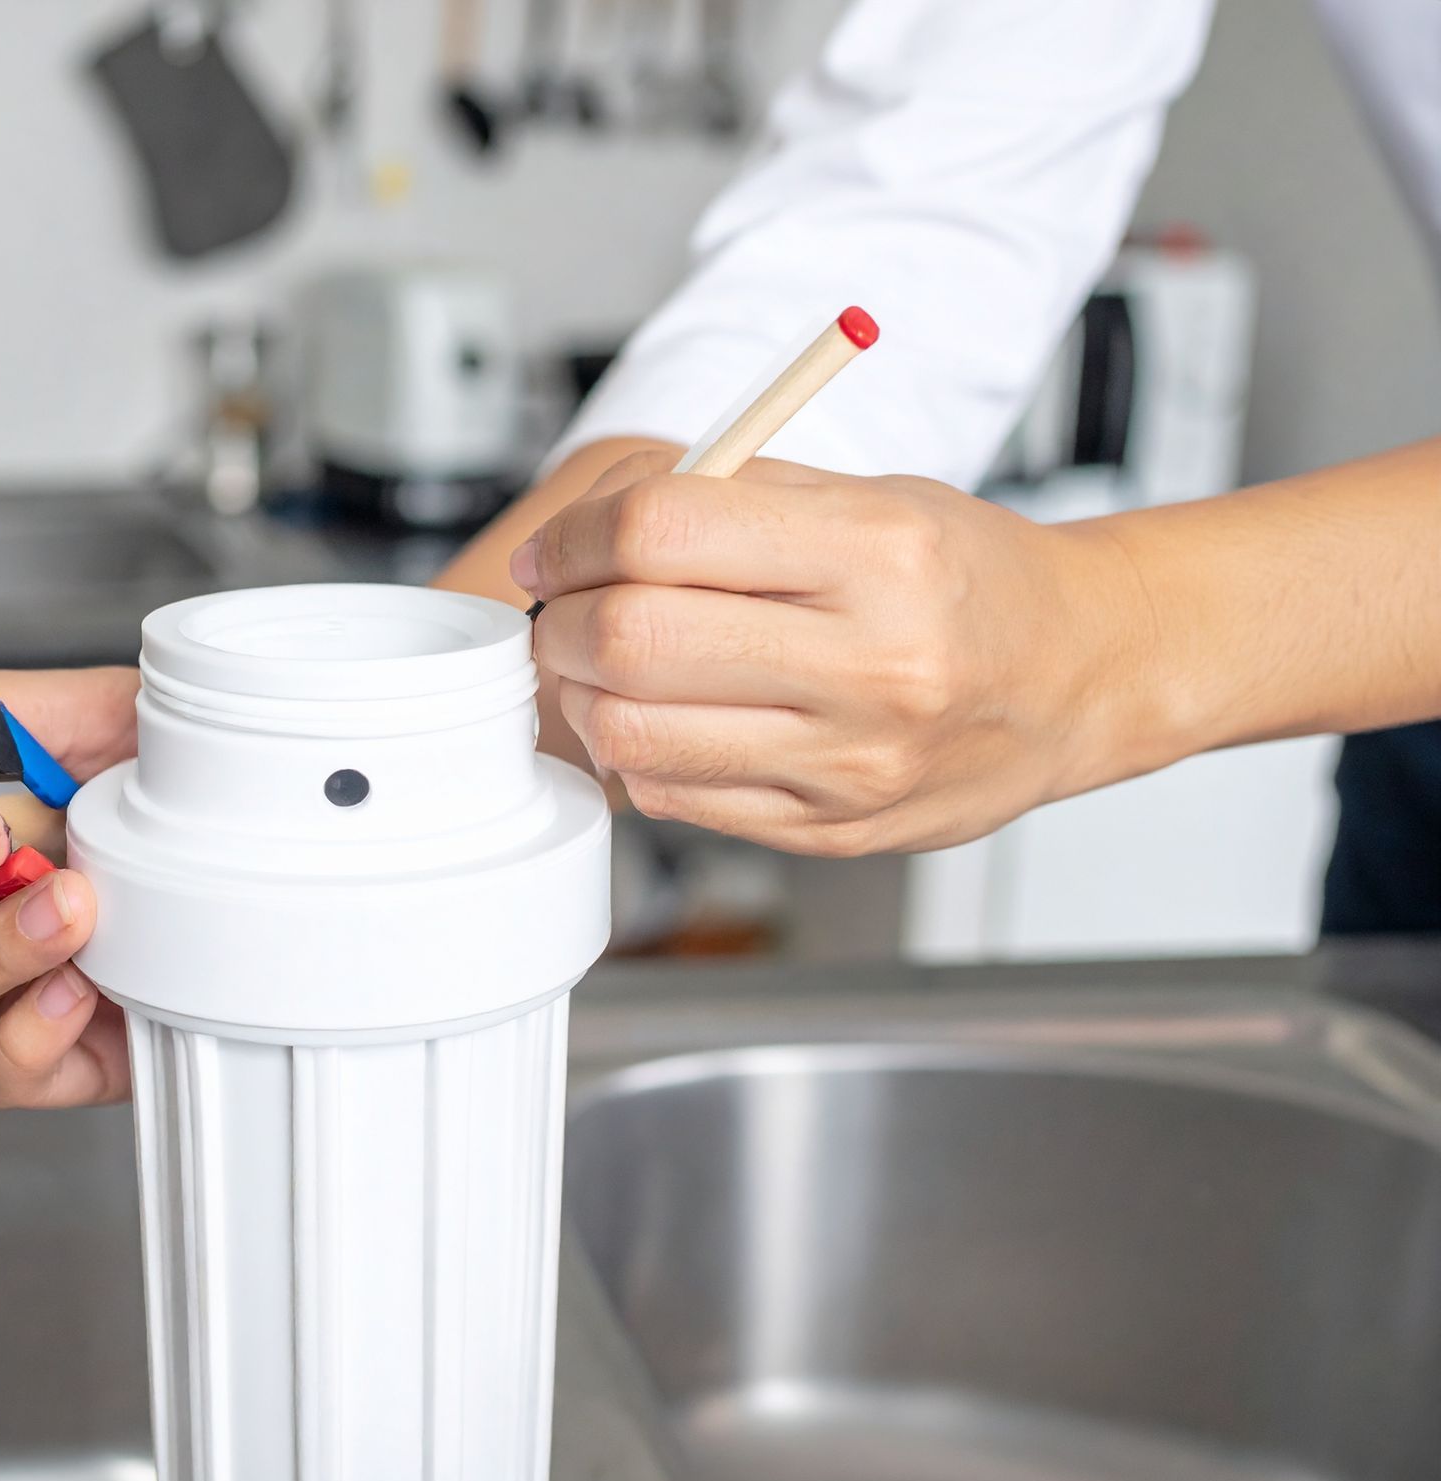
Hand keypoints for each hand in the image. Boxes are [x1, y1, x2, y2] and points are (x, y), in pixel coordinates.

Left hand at [512, 453, 1152, 854]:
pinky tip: (665, 716)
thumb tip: (586, 523)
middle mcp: (872, 664)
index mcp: (878, 553)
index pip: (663, 532)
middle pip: (632, 640)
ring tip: (607, 663)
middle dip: (566, 617)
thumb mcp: (868, 499)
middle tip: (569, 604)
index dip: (578, 536)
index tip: (558, 547)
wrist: (1076, 674)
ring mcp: (853, 762)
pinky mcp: (834, 829)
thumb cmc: (967, 578)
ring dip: (585, 693)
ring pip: (635, 734)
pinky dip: (638, 752)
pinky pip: (675, 797)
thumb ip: (728, 498)